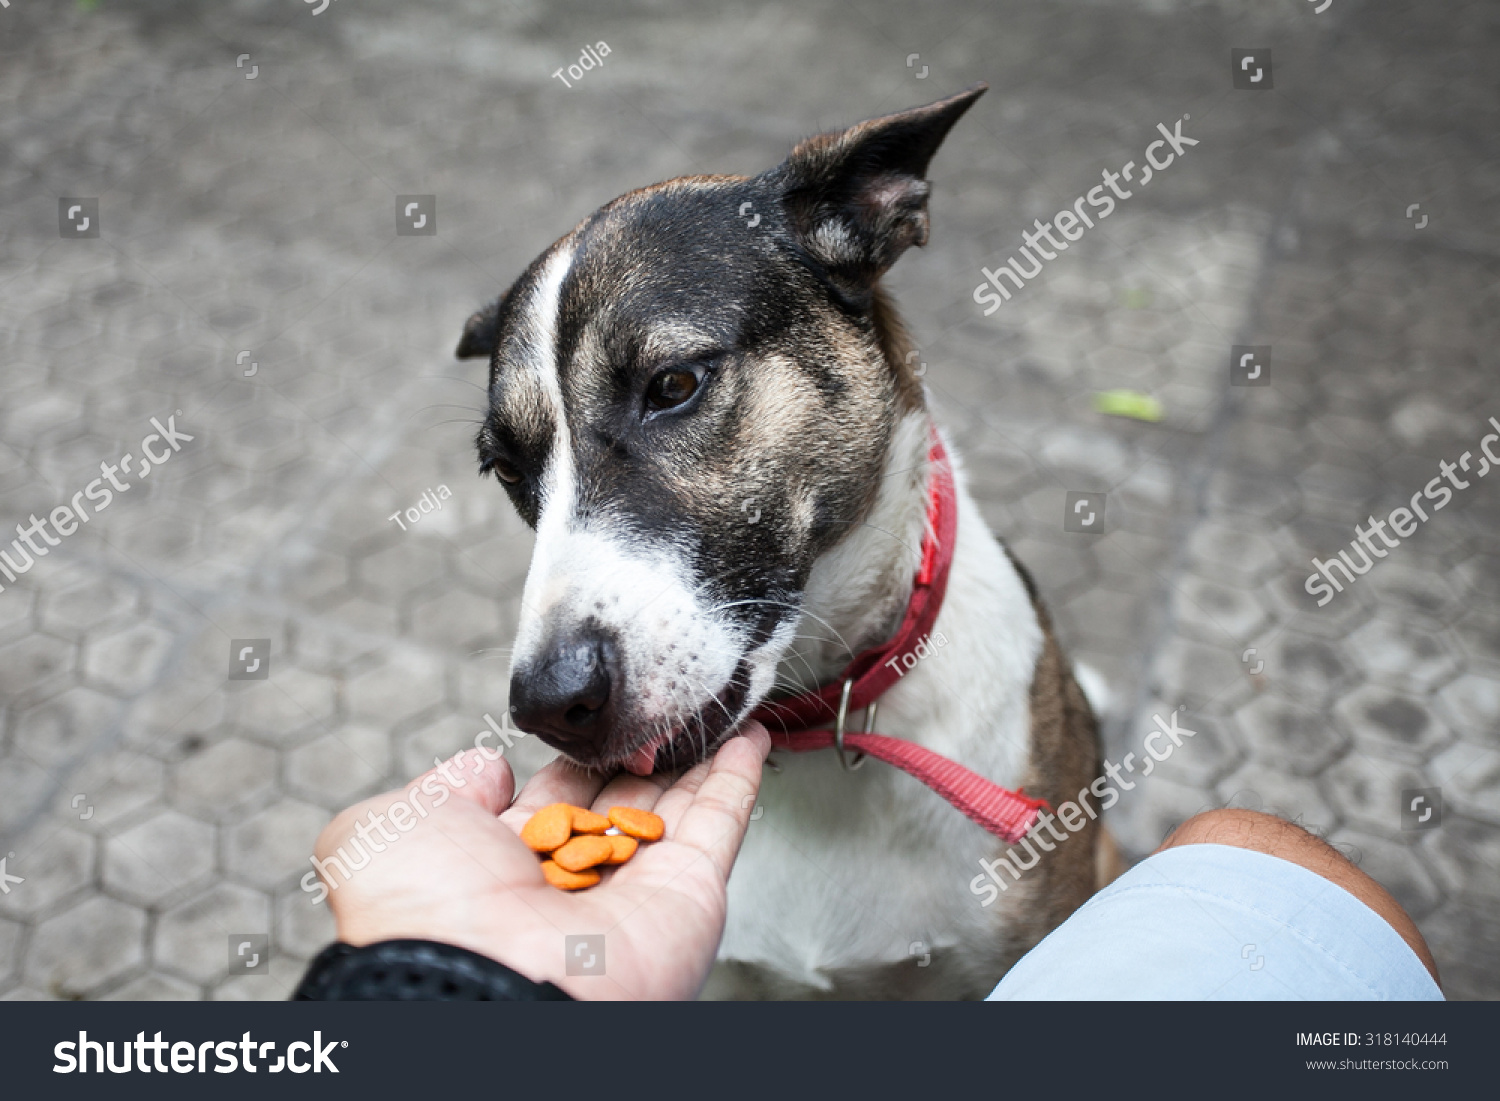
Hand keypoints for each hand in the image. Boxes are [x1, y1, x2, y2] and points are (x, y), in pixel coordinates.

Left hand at [313, 722, 769, 998]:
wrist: (478, 981)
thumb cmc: (421, 912)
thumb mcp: (385, 829)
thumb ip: (436, 790)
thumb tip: (486, 767)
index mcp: (503, 868)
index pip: (552, 797)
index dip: (575, 755)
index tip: (597, 714)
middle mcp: (572, 882)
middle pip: (620, 801)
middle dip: (641, 751)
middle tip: (662, 699)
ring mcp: (635, 890)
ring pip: (676, 807)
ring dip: (698, 753)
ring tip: (712, 698)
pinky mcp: (689, 896)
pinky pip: (721, 824)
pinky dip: (741, 777)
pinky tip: (749, 733)